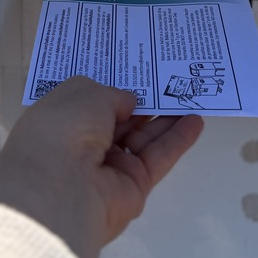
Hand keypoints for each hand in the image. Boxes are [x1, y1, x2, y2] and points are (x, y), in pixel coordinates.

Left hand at [0, 76, 203, 257]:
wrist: (61, 185)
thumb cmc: (63, 128)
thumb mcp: (86, 93)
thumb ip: (113, 94)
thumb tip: (129, 102)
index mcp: (62, 120)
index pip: (90, 102)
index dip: (113, 89)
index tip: (136, 72)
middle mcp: (84, 144)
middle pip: (121, 121)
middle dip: (144, 103)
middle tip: (170, 82)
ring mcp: (110, 167)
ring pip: (144, 138)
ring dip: (166, 119)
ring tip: (189, 96)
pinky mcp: (135, 185)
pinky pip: (159, 157)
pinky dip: (177, 140)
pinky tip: (196, 121)